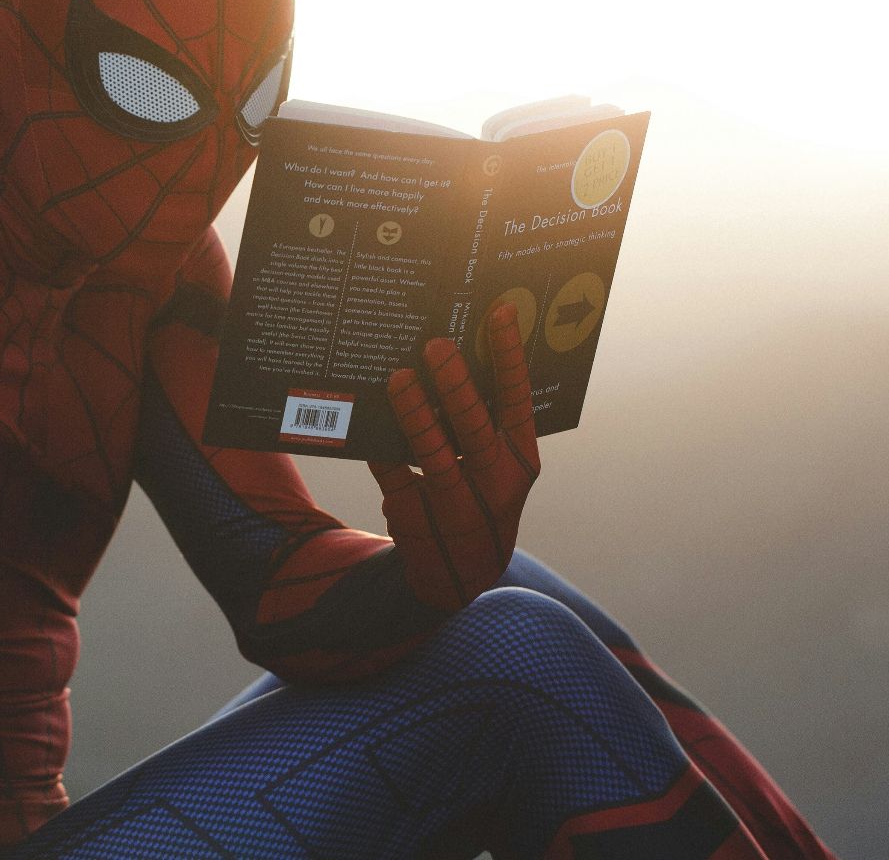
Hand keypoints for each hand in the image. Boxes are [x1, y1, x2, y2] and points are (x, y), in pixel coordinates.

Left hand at [369, 301, 540, 610]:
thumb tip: (450, 357)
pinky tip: (368, 412)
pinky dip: (380, 443)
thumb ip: (486, 422)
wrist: (460, 575)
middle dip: (456, 384)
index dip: (509, 356)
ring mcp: (454, 503)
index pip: (517, 400)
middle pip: (474, 426)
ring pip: (432, 451)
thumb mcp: (499, 466)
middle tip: (436, 346)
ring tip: (399, 377)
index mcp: (520, 460)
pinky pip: (392, 472)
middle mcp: (494, 482)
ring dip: (414, 412)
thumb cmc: (480, 496)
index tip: (499, 313)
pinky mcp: (414, 515)